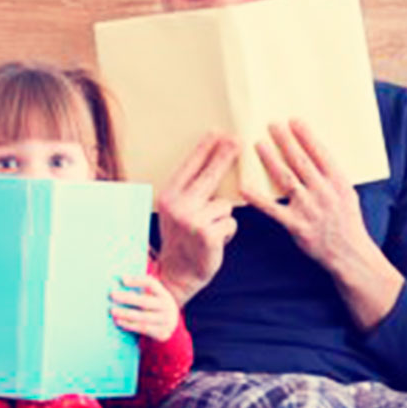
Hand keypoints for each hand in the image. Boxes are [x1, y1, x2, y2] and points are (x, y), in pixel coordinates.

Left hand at [110, 276, 179, 341]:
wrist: (172, 328)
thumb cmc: (156, 308)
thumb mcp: (154, 297)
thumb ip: (142, 290)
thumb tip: (122, 280)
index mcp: (164, 295)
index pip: (151, 283)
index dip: (137, 280)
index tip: (122, 279)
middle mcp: (167, 307)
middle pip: (145, 301)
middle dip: (127, 298)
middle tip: (112, 295)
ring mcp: (166, 321)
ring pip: (142, 317)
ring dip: (125, 314)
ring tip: (112, 311)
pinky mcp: (162, 333)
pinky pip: (142, 329)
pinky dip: (129, 325)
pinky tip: (119, 322)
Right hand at [156, 132, 239, 305]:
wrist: (177, 275)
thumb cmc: (182, 241)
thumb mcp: (177, 213)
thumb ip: (190, 193)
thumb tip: (213, 167)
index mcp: (168, 197)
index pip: (189, 167)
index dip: (204, 149)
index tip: (217, 132)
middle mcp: (177, 206)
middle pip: (208, 175)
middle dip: (224, 156)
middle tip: (237, 140)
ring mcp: (192, 220)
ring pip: (225, 205)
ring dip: (223, 218)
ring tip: (211, 231)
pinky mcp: (207, 234)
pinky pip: (231, 222)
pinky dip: (228, 232)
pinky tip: (216, 242)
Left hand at [245, 120, 393, 295]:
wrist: (350, 254)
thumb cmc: (346, 222)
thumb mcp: (347, 194)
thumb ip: (330, 176)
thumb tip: (314, 153)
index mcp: (339, 183)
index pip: (321, 154)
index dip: (307, 136)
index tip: (294, 121)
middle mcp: (325, 193)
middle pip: (301, 161)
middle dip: (286, 141)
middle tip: (272, 124)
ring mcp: (309, 209)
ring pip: (286, 179)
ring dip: (271, 160)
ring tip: (258, 144)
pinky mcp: (296, 225)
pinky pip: (272, 209)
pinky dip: (257, 198)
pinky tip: (243, 187)